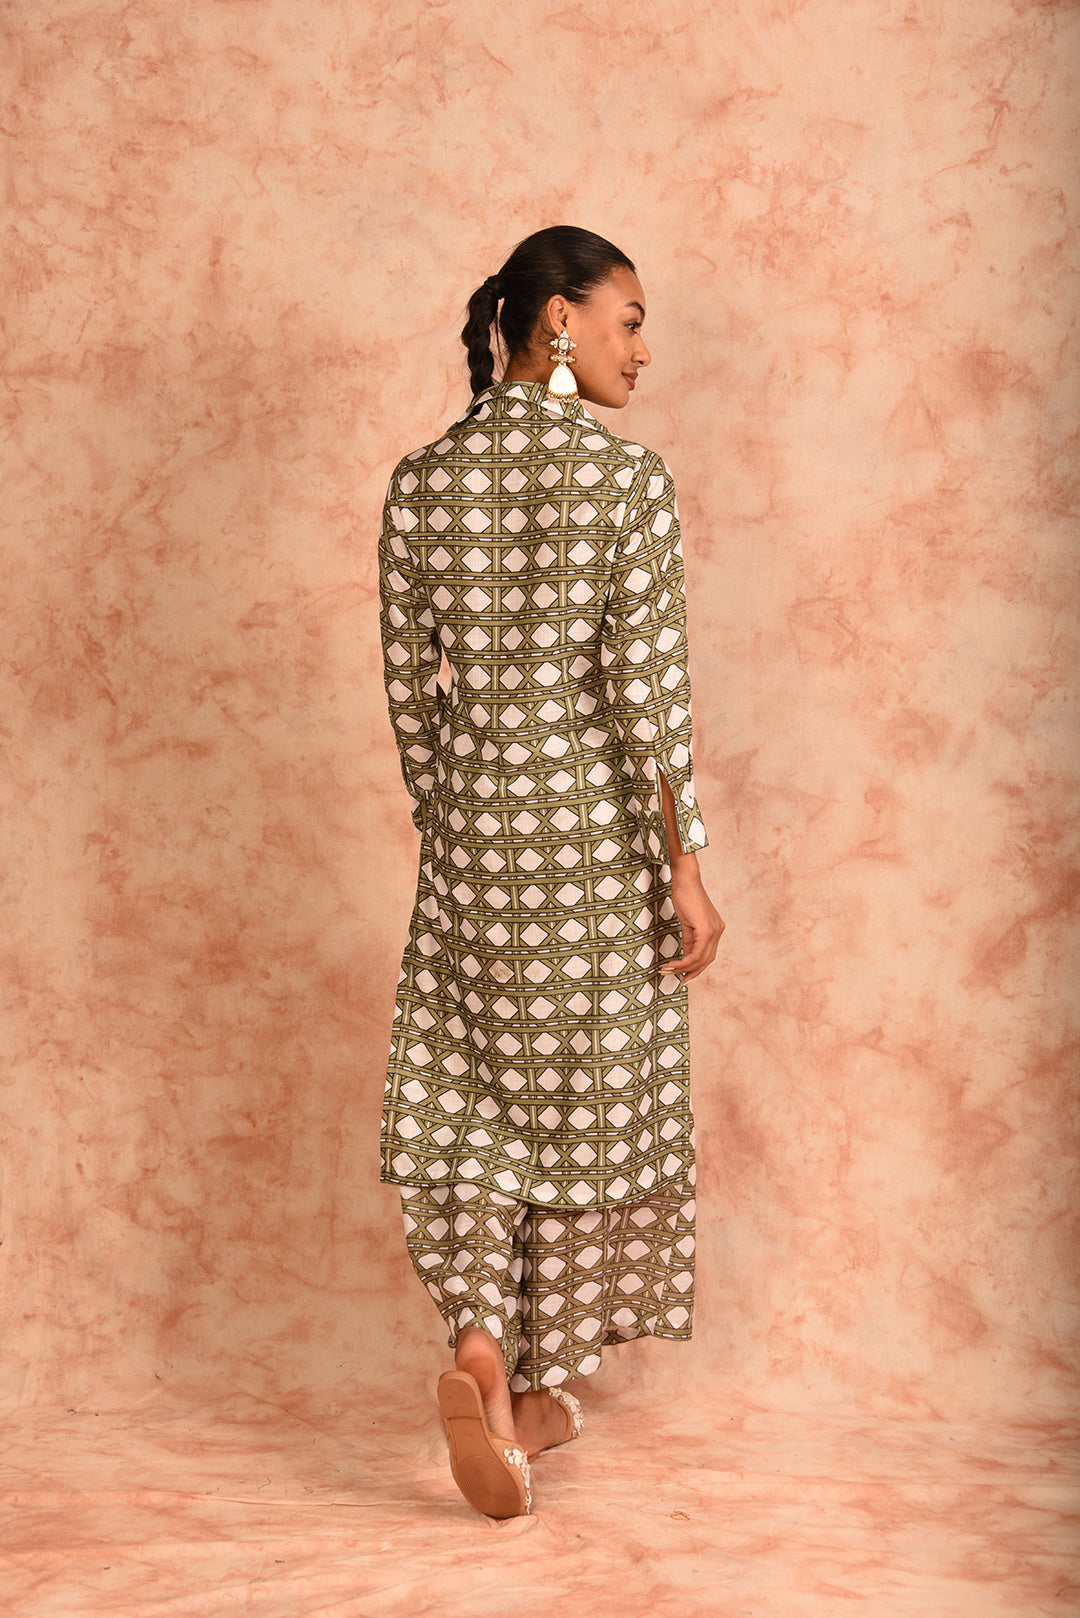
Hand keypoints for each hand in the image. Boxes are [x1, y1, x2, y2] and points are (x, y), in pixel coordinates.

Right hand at [661, 857, 724, 981]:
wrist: (685, 880)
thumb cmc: (684, 896)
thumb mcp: (688, 921)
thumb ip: (690, 938)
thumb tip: (686, 954)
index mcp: (716, 928)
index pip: (708, 955)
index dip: (696, 968)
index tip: (683, 975)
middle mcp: (718, 931)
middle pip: (706, 960)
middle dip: (689, 971)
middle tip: (673, 976)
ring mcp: (714, 931)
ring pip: (701, 959)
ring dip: (683, 968)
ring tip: (667, 970)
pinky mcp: (706, 930)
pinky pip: (696, 954)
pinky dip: (684, 962)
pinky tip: (672, 964)